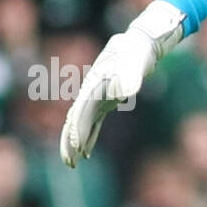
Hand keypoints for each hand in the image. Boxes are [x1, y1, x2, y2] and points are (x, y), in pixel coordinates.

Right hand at [59, 0, 184, 166]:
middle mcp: (91, 92)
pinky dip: (89, 135)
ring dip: (76, 142)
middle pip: (76, 121)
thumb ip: (130, 77)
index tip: (78, 148)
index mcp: (94, 85)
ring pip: (81, 123)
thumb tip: (124, 92)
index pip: (83, 112)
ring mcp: (96, 97)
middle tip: (69, 163)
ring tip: (73, 162)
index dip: (80, 130)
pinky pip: (93, 121)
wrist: (137, 43)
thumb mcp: (135, 64)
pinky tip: (87, 150)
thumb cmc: (136, 53)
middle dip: (70, 142)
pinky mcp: (104, 100)